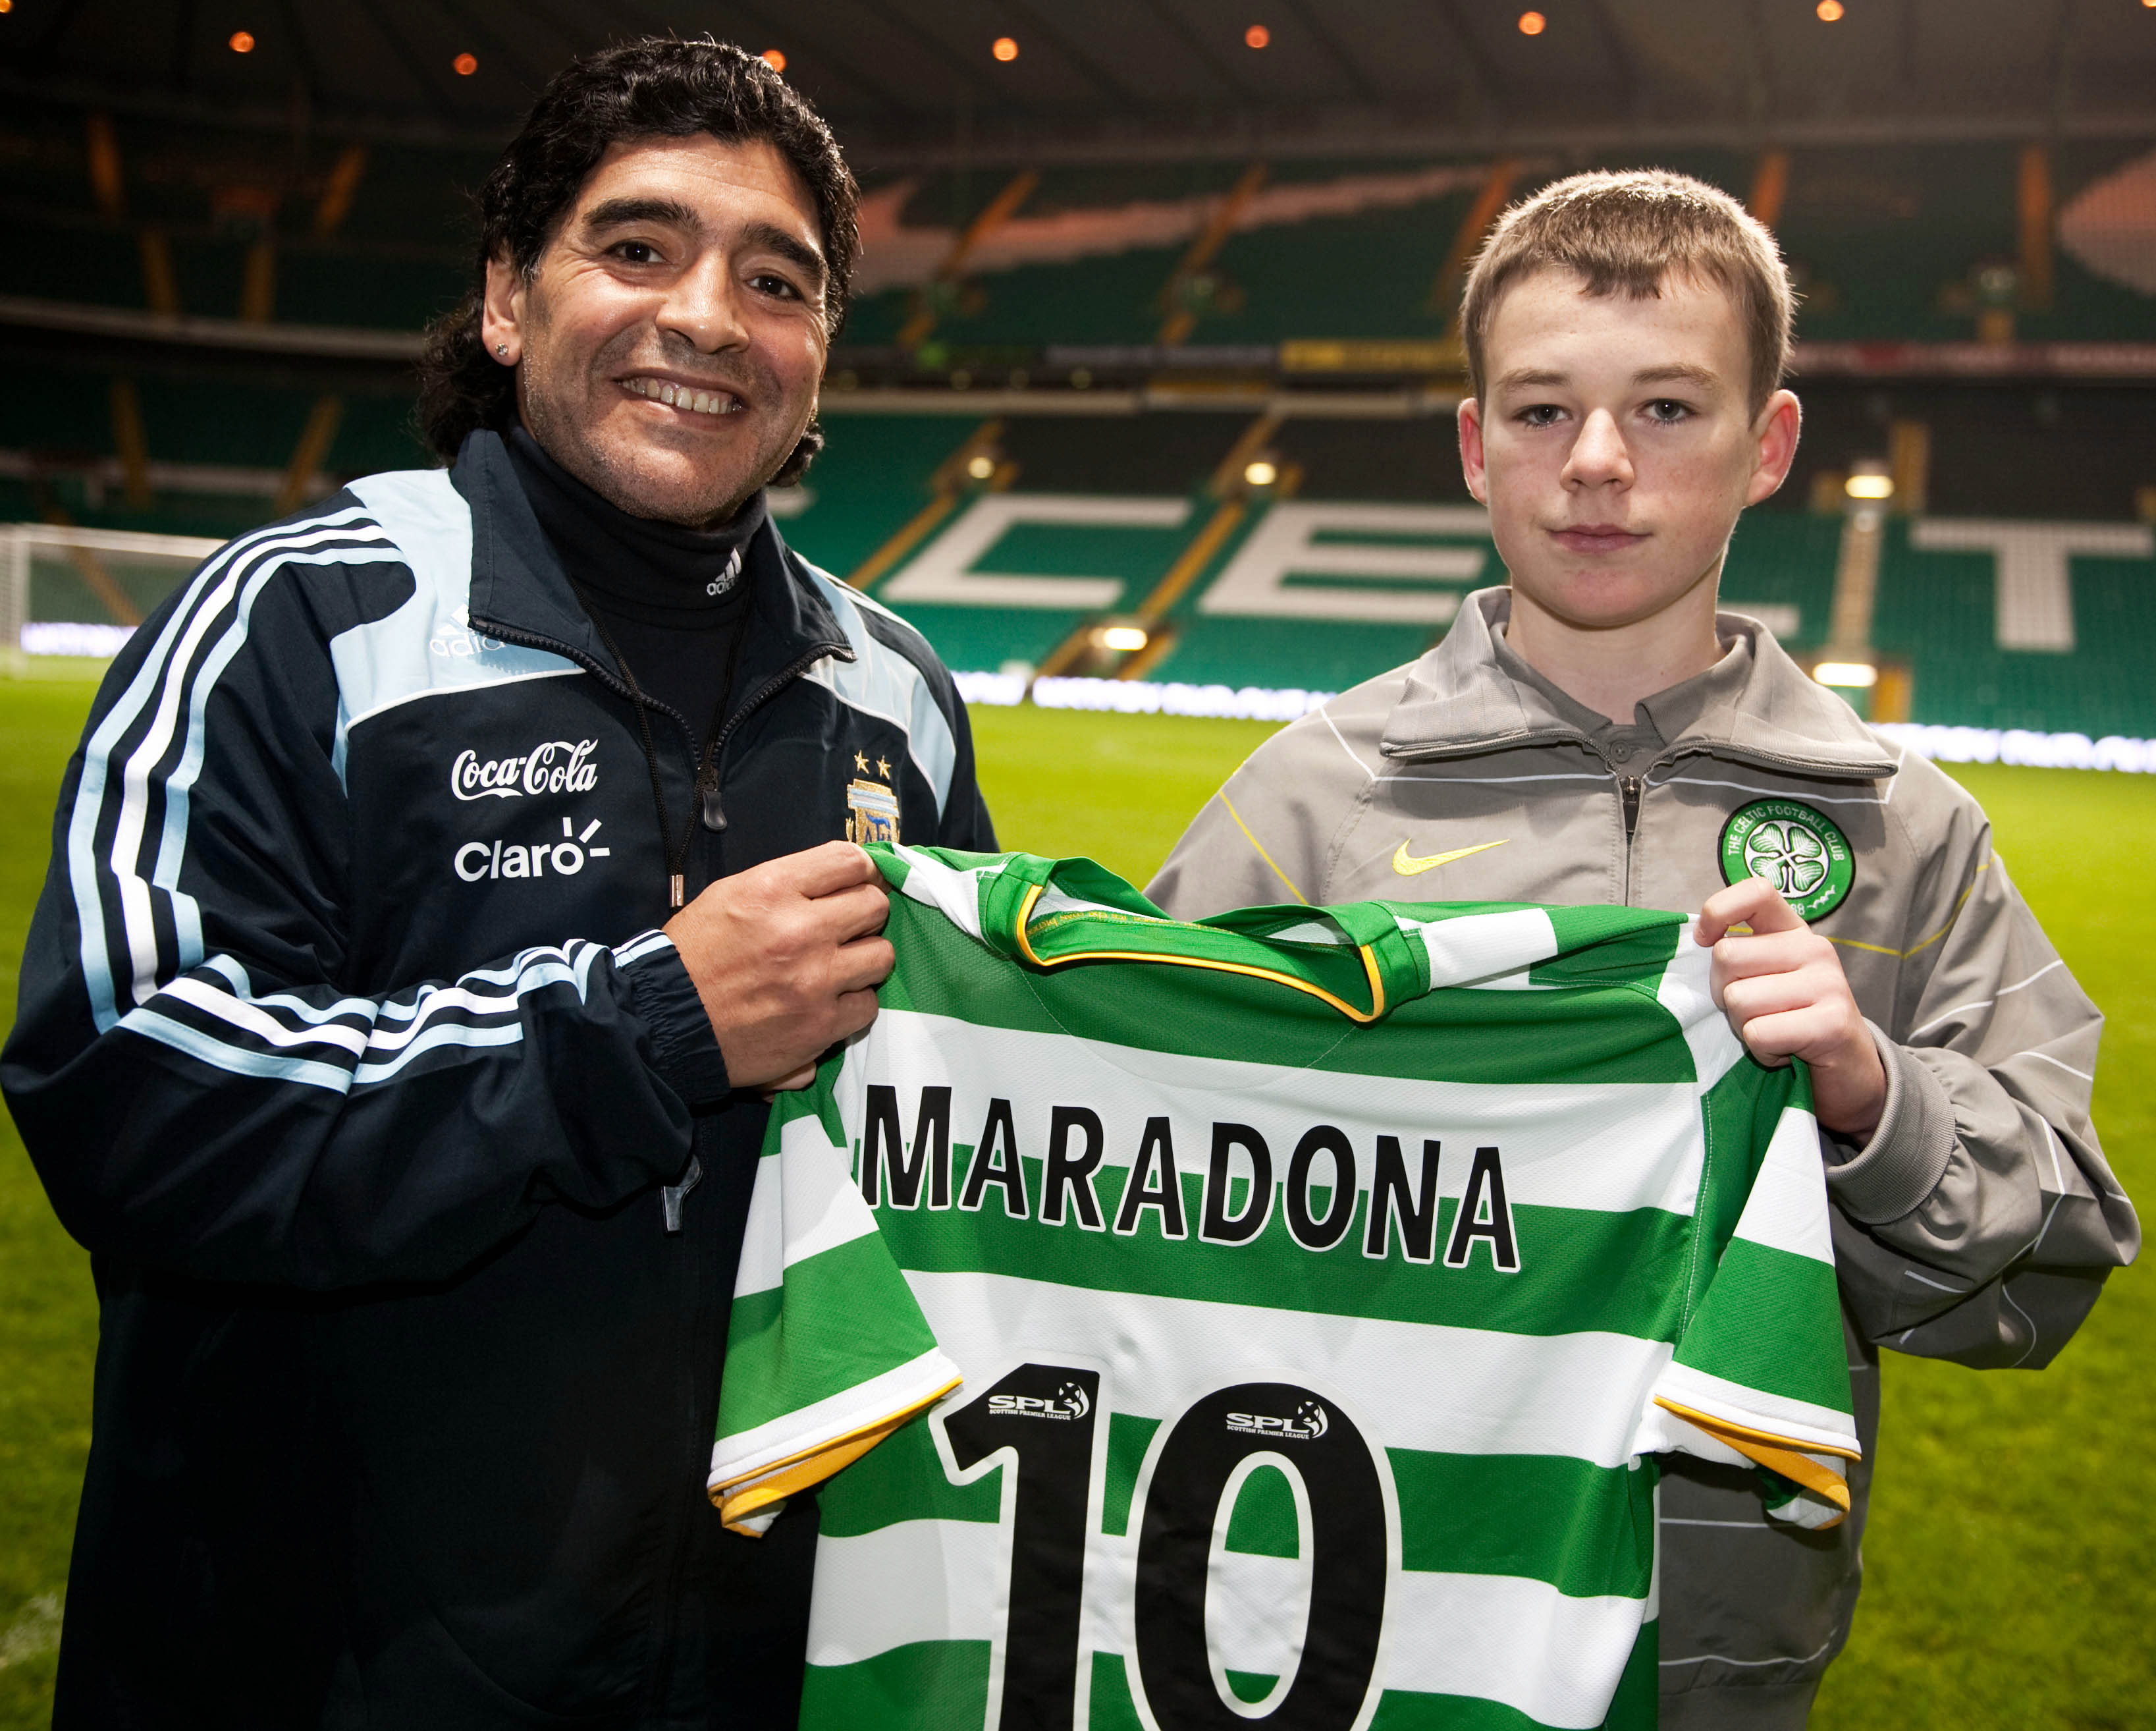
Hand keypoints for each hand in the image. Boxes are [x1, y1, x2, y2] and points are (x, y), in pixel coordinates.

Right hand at [664, 841, 892, 1091]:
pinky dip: (851, 1005)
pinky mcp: (821, 1025)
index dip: (863, 871)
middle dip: (864, 914)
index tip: (859, 883)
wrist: (664, 1022)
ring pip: (881, 956)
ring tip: (839, 968)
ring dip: (864, 961)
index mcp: (773, 888)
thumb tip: (844, 876)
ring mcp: (815, 980)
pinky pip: (867, 1006)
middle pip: (875, 906)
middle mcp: (801, 930)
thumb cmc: (695, 954)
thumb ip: (788, 884)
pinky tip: (828, 1003)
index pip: (850, 861)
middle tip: (846, 928)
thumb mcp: (730, 895)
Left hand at [1696, 877, 1886, 1141]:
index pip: (1757, 892)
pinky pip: (1759, 1034)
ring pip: (1738, 999)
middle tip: (1754, 1012)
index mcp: (1793, 931)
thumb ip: (1738, 954)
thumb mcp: (1763, 978)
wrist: (1850, 1072)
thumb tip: (1696, 937)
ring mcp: (1828, 984)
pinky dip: (1761, 1051)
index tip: (1705, 940)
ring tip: (1774, 1032)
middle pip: (1727, 957)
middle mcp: (1814, 949)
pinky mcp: (1832, 1023)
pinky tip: (1787, 1051)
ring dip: (1744, 1026)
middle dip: (1724, 993)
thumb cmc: (1790, 1022)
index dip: (1719, 911)